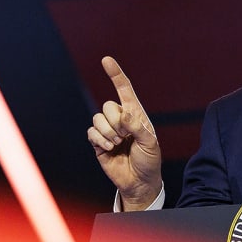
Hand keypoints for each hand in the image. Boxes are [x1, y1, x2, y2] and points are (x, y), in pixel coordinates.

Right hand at [87, 56, 162, 210]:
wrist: (139, 181)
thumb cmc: (149, 160)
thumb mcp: (150, 142)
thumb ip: (137, 126)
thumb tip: (121, 114)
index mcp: (136, 114)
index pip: (124, 89)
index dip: (115, 74)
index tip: (106, 60)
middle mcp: (120, 119)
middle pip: (108, 106)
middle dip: (116, 122)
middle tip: (125, 136)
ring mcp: (108, 130)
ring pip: (98, 118)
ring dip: (108, 132)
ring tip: (118, 143)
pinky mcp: (98, 142)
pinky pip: (91, 132)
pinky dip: (100, 140)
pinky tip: (109, 149)